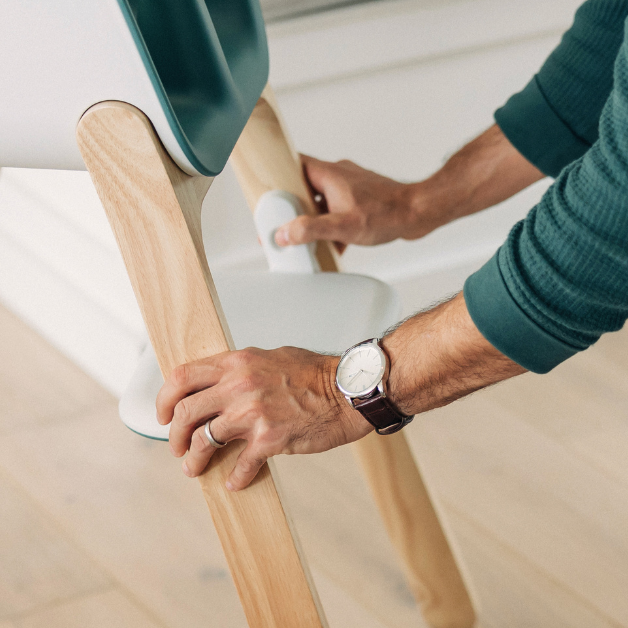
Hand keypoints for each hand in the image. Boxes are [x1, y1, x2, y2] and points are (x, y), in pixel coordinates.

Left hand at [156, 347, 371, 489]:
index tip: (163, 414)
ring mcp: (252, 413)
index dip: (164, 397)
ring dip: (193, 460)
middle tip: (175, 446)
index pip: (182, 376)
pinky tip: (235, 482)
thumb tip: (218, 383)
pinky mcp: (269, 439)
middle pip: (184, 412)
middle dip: (173, 434)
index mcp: (237, 362)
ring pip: (203, 441)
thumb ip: (241, 369)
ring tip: (194, 468)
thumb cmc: (314, 374)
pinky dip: (236, 477)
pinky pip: (241, 465)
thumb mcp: (270, 357)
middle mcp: (239, 385)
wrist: (347, 391)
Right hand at [274, 155, 435, 247]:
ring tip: (308, 237)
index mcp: (330, 174)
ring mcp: (351, 186)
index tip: (266, 188)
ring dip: (315, 218)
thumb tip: (284, 234)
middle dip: (294, 205)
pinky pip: (338, 209)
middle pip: (305, 185)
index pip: (295, 164)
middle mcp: (339, 175)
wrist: (419, 213)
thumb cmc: (387, 213)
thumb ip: (310, 230)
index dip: (278, 174)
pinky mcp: (362, 199)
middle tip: (283, 221)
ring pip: (322, 200)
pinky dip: (333, 224)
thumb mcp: (342, 226)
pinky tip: (334, 244)